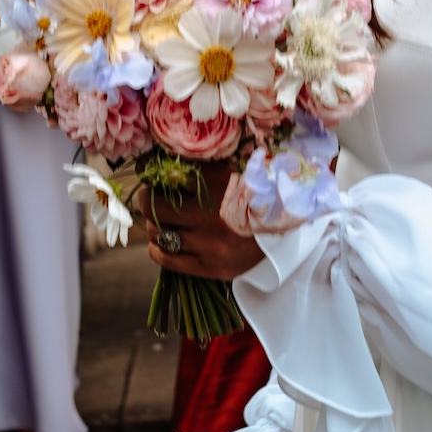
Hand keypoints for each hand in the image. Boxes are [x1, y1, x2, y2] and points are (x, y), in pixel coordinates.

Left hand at [142, 166, 264, 279]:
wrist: (282, 233)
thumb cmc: (256, 197)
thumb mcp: (232, 173)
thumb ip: (201, 168)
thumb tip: (161, 164)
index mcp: (217, 186)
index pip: (166, 175)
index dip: (150, 173)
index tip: (149, 175)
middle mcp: (209, 216)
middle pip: (153, 207)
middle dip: (148, 200)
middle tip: (152, 198)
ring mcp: (208, 245)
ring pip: (157, 234)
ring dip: (154, 225)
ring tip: (163, 221)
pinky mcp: (209, 267)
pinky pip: (167, 259)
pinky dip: (158, 248)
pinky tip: (163, 242)